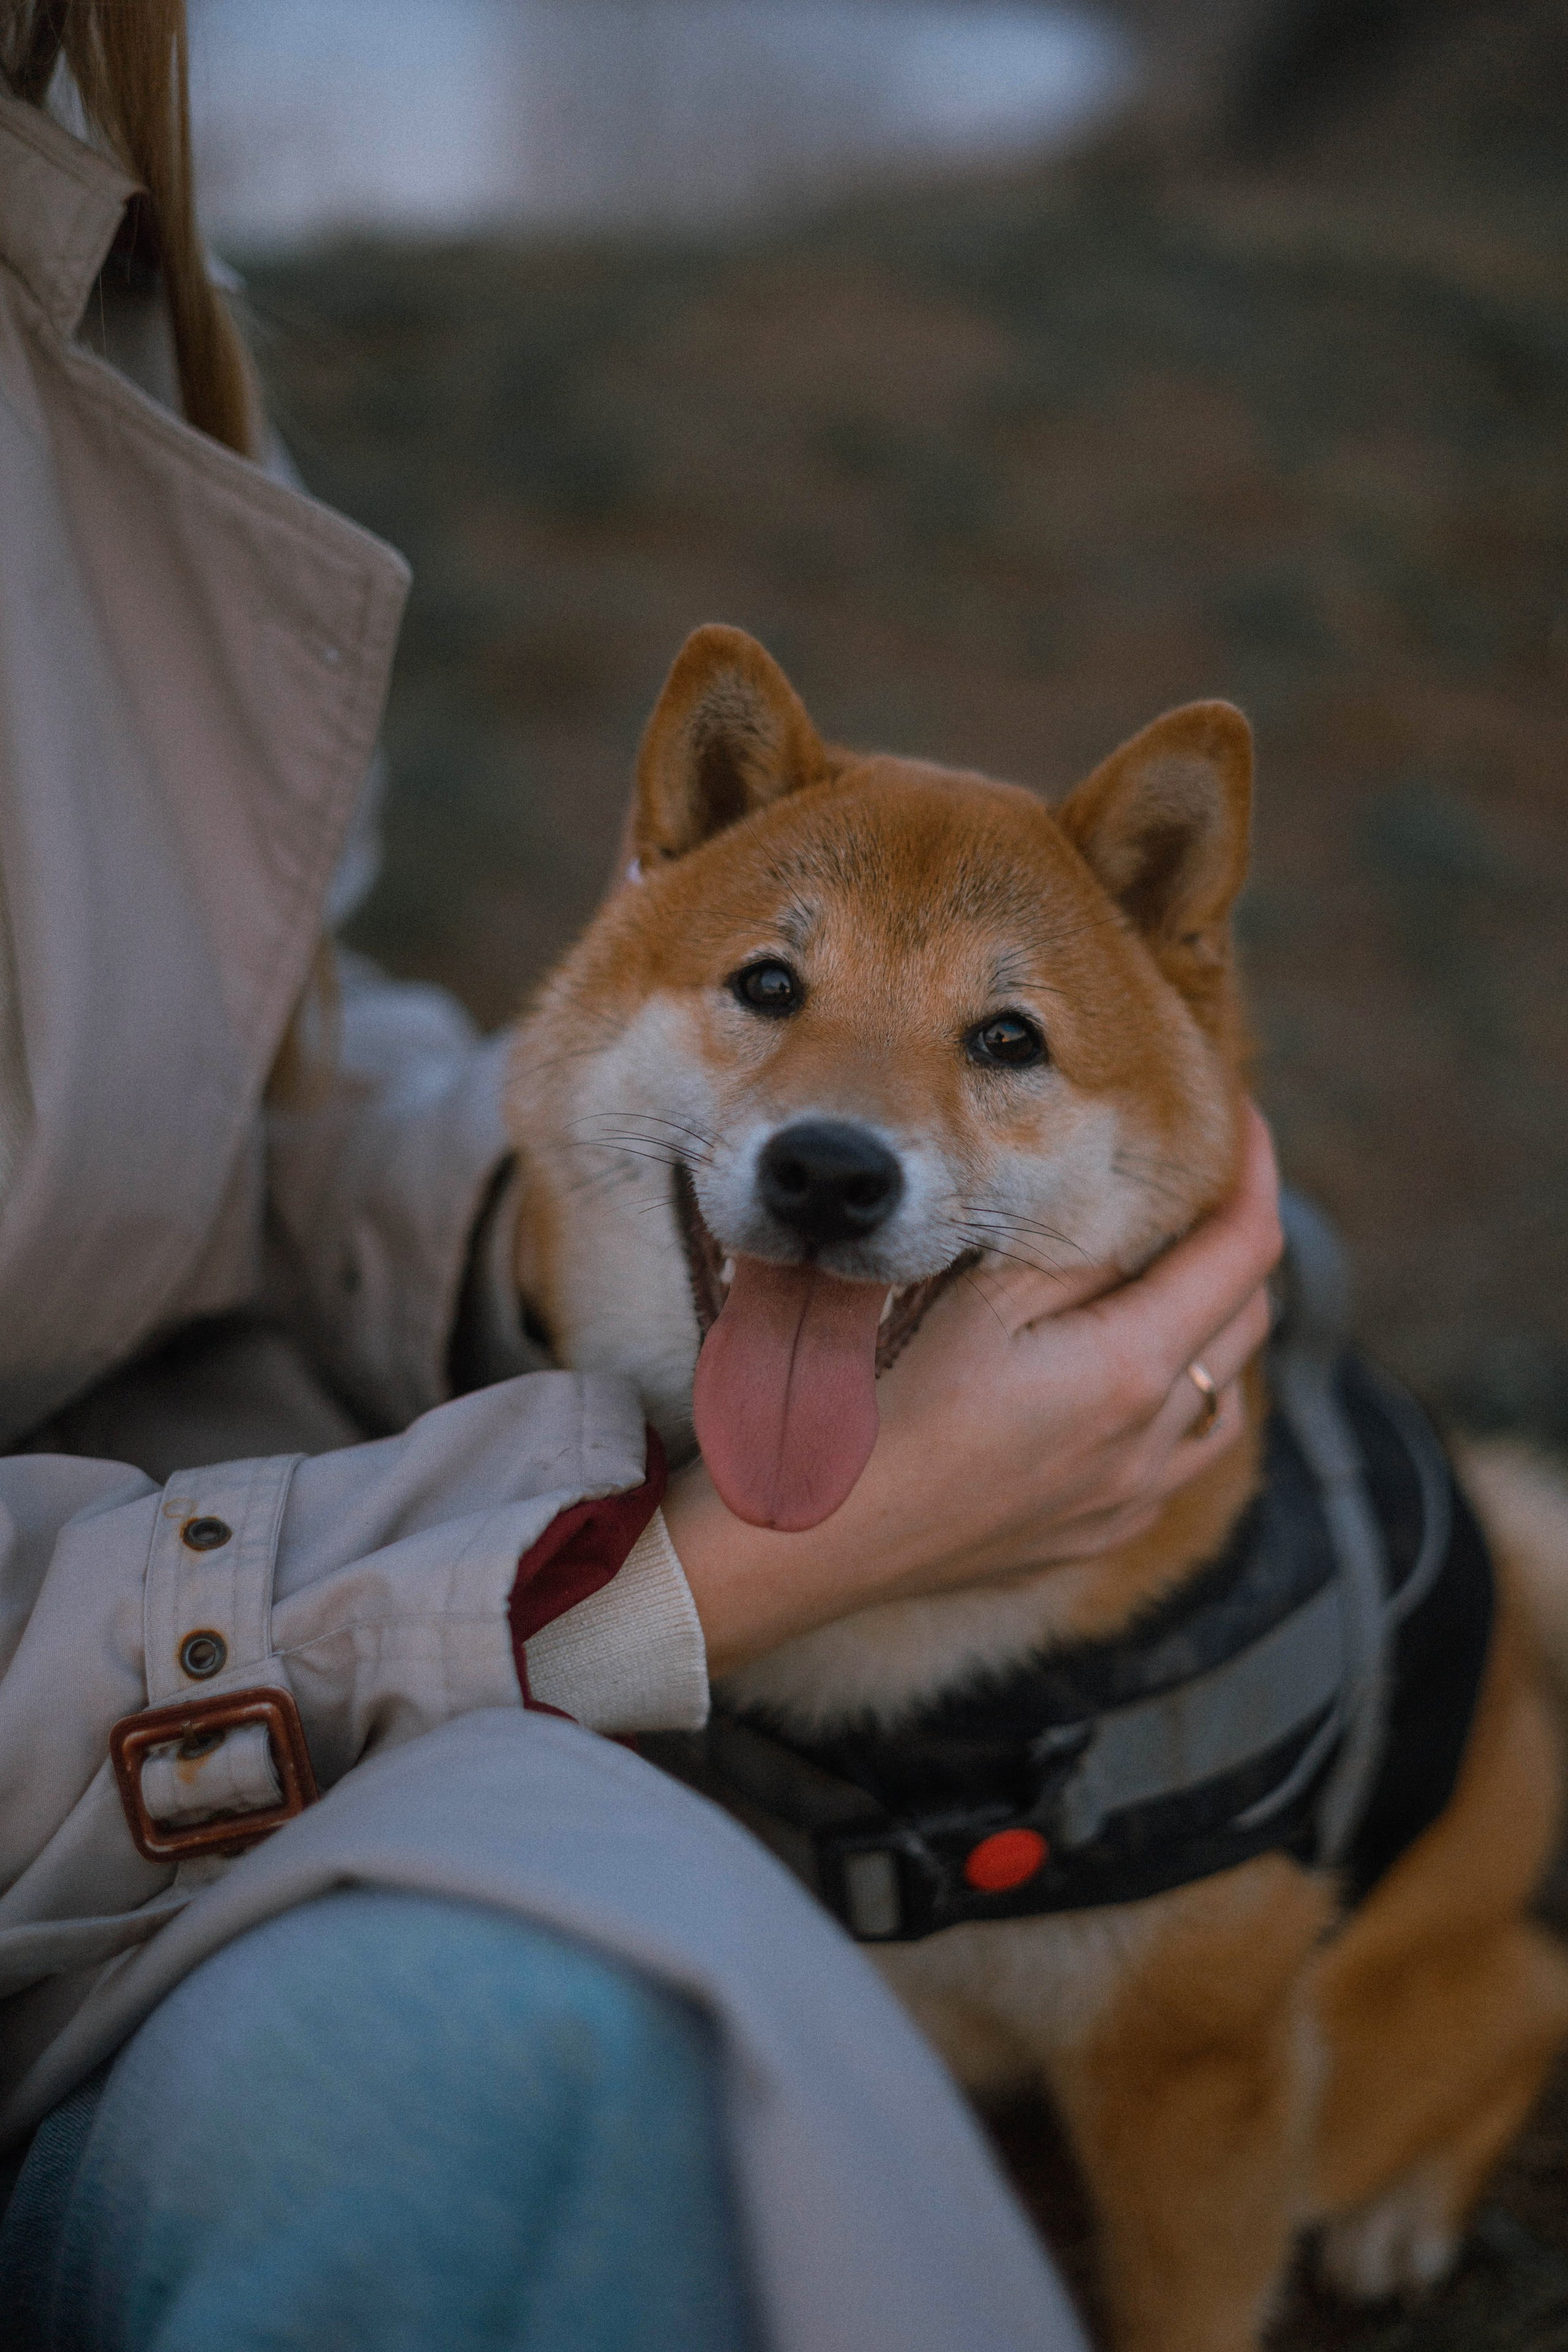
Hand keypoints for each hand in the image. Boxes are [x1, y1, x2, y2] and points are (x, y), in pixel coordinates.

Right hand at [663, 1103, 1281, 1675]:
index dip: (1258, 1174)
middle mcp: (1152, 1442)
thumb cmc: (883, 1403)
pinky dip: (1180, 1405)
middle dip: (1237, 1244)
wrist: (817, 1534)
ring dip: (1216, 1330)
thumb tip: (1137, 1204)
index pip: (1244, 1251)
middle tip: (1200, 1189)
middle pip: (1248, 1320)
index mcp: (1131, 1367)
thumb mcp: (976, 1295)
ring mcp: (1129, 1498)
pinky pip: (1177, 1460)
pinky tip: (1129, 1384)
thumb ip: (1071, 1247)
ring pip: (1223, 1400)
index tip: (1244, 1122)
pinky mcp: (1095, 1533)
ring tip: (1171, 1281)